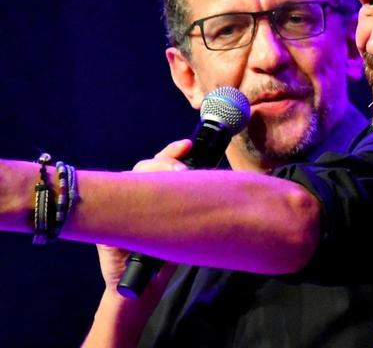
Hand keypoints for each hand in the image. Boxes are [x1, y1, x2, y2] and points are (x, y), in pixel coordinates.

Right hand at [94, 139, 193, 290]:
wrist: (143, 290)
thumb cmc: (163, 260)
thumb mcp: (181, 228)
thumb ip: (185, 207)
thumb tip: (207, 183)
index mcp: (148, 196)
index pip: (158, 167)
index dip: (171, 152)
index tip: (187, 144)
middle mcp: (130, 199)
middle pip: (144, 168)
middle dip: (164, 162)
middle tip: (182, 169)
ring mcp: (115, 211)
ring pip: (130, 179)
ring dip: (152, 173)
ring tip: (176, 176)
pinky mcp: (104, 230)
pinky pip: (111, 207)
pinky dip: (125, 198)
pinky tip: (141, 195)